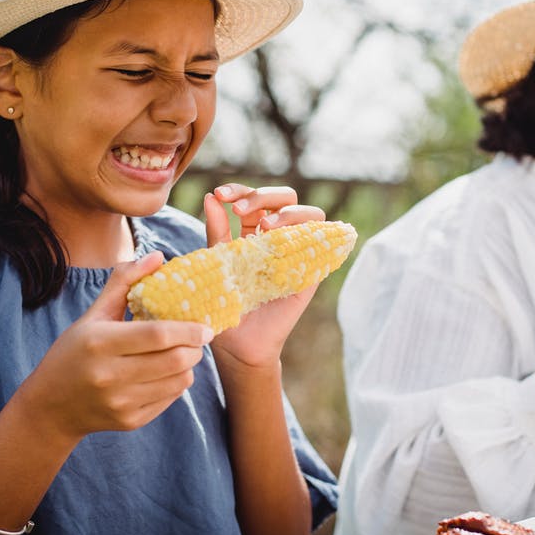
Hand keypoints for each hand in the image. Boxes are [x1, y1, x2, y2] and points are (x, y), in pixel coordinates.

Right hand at [20, 252, 211, 439]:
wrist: (51, 407)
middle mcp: (110, 376)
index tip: (205, 326)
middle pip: (175, 360)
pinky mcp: (130, 421)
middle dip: (195, 348)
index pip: (158, 335)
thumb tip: (158, 257)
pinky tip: (165, 373)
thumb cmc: (74, 353)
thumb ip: (124, 283)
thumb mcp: (92, 316)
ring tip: (182, 353)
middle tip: (198, 339)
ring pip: (179, 382)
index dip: (188, 330)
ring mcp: (121, 402)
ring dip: (189, 365)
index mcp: (100, 343)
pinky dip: (177, 383)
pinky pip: (171, 399)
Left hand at [204, 183, 325, 368]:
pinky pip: (324, 244)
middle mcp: (278, 239)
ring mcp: (298, 253)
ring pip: (310, 214)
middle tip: (241, 209)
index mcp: (253, 233)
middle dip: (263, 195)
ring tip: (267, 225)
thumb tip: (210, 198)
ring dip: (290, 212)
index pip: (255, 199)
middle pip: (284, 198)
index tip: (220, 194)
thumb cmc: (224, 304)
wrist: (238, 344)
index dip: (241, 190)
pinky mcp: (312, 272)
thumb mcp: (217, 261)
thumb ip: (216, 231)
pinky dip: (315, 233)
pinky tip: (290, 237)